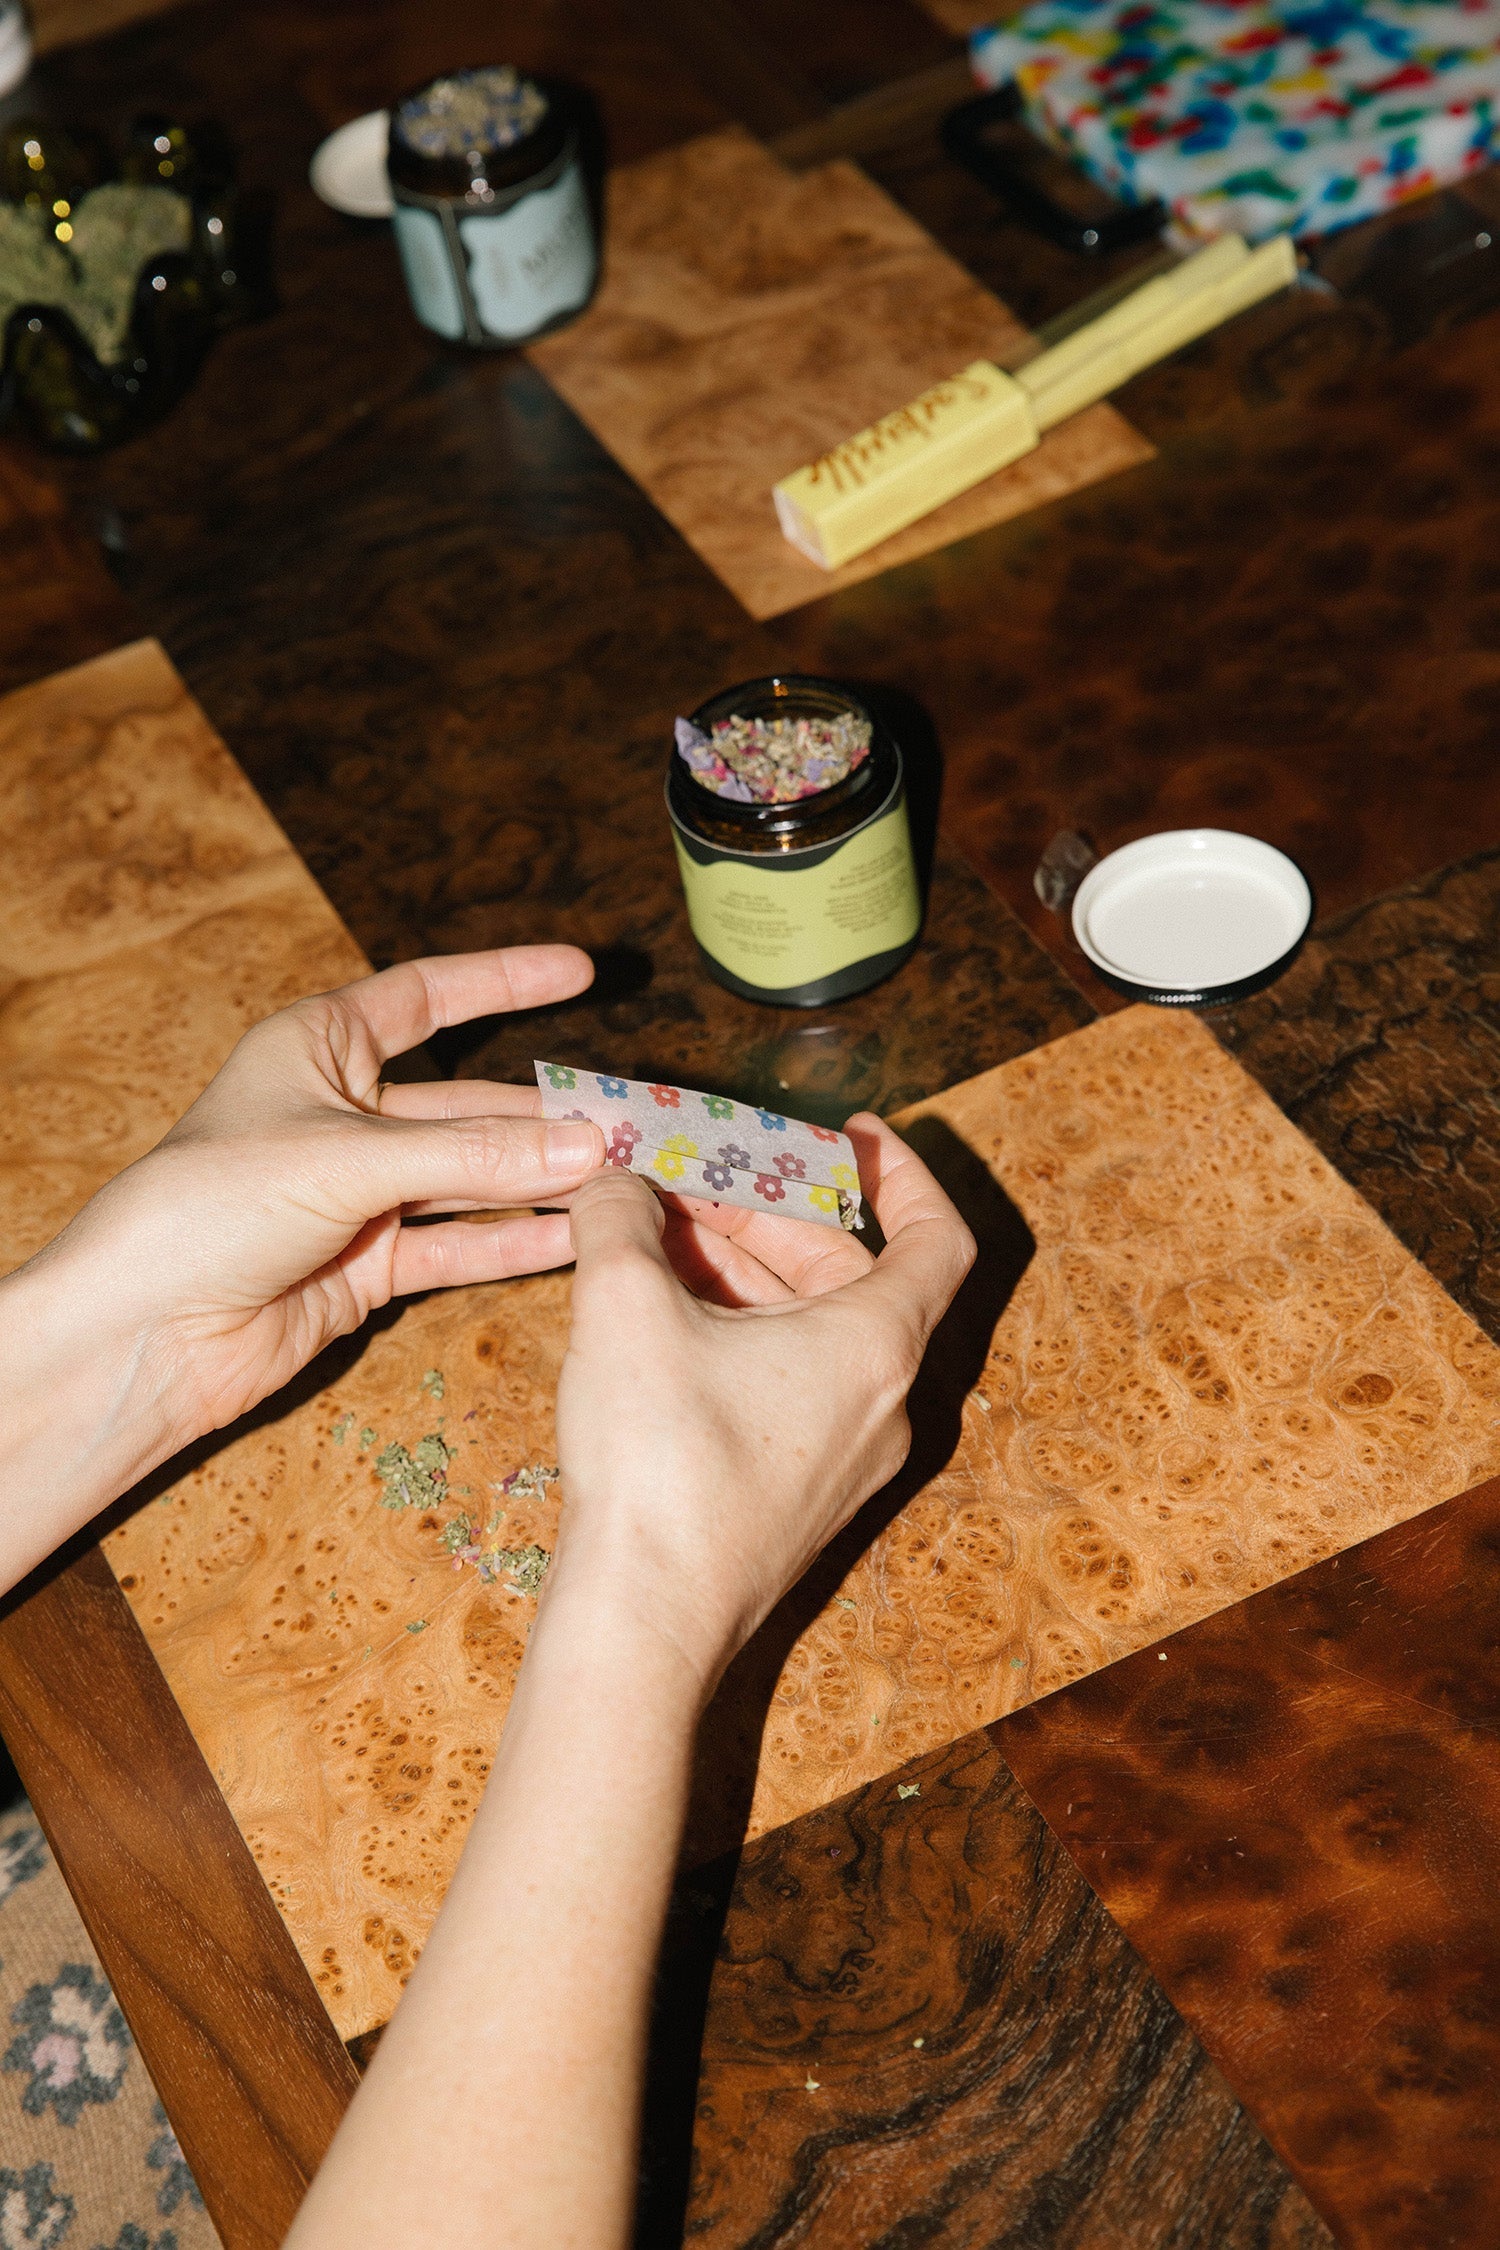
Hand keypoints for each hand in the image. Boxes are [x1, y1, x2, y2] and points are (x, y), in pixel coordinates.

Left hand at [8, 946, 604, 1463]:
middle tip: (630, 1120)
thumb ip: (470, 1156)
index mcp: (318, 1047)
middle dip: (545, 1114)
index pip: (426, 996)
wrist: (146, 1331)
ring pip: (471, 1178)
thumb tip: (586, 1144)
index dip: (503, 981)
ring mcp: (361, 1193)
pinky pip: (458, 1244)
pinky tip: (573, 1238)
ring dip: (540, 1182)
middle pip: (468, 1102)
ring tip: (622, 1180)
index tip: (580, 971)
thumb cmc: (212, 1207)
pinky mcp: (370, 1264)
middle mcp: (345, 1113)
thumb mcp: (346, 1160)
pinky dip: (513, 1242)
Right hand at [550, 1117, 974, 1692]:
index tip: (853, 1135)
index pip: (936, 1237)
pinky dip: (739, 1330)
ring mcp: (844, 1456)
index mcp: (877, 1345)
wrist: (645, 1621)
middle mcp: (882, 1401)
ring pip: (813, 1330)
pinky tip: (657, 1314)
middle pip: (855, 1276)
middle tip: (702, 1175)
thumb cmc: (659, 1464)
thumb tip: (613, 1180)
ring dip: (745, 1270)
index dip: (903, 1174)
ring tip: (658, 1232)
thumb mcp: (626, 1307)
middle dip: (778, 1214)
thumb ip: (620, 1219)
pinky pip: (788, 1382)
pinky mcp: (797, 1492)